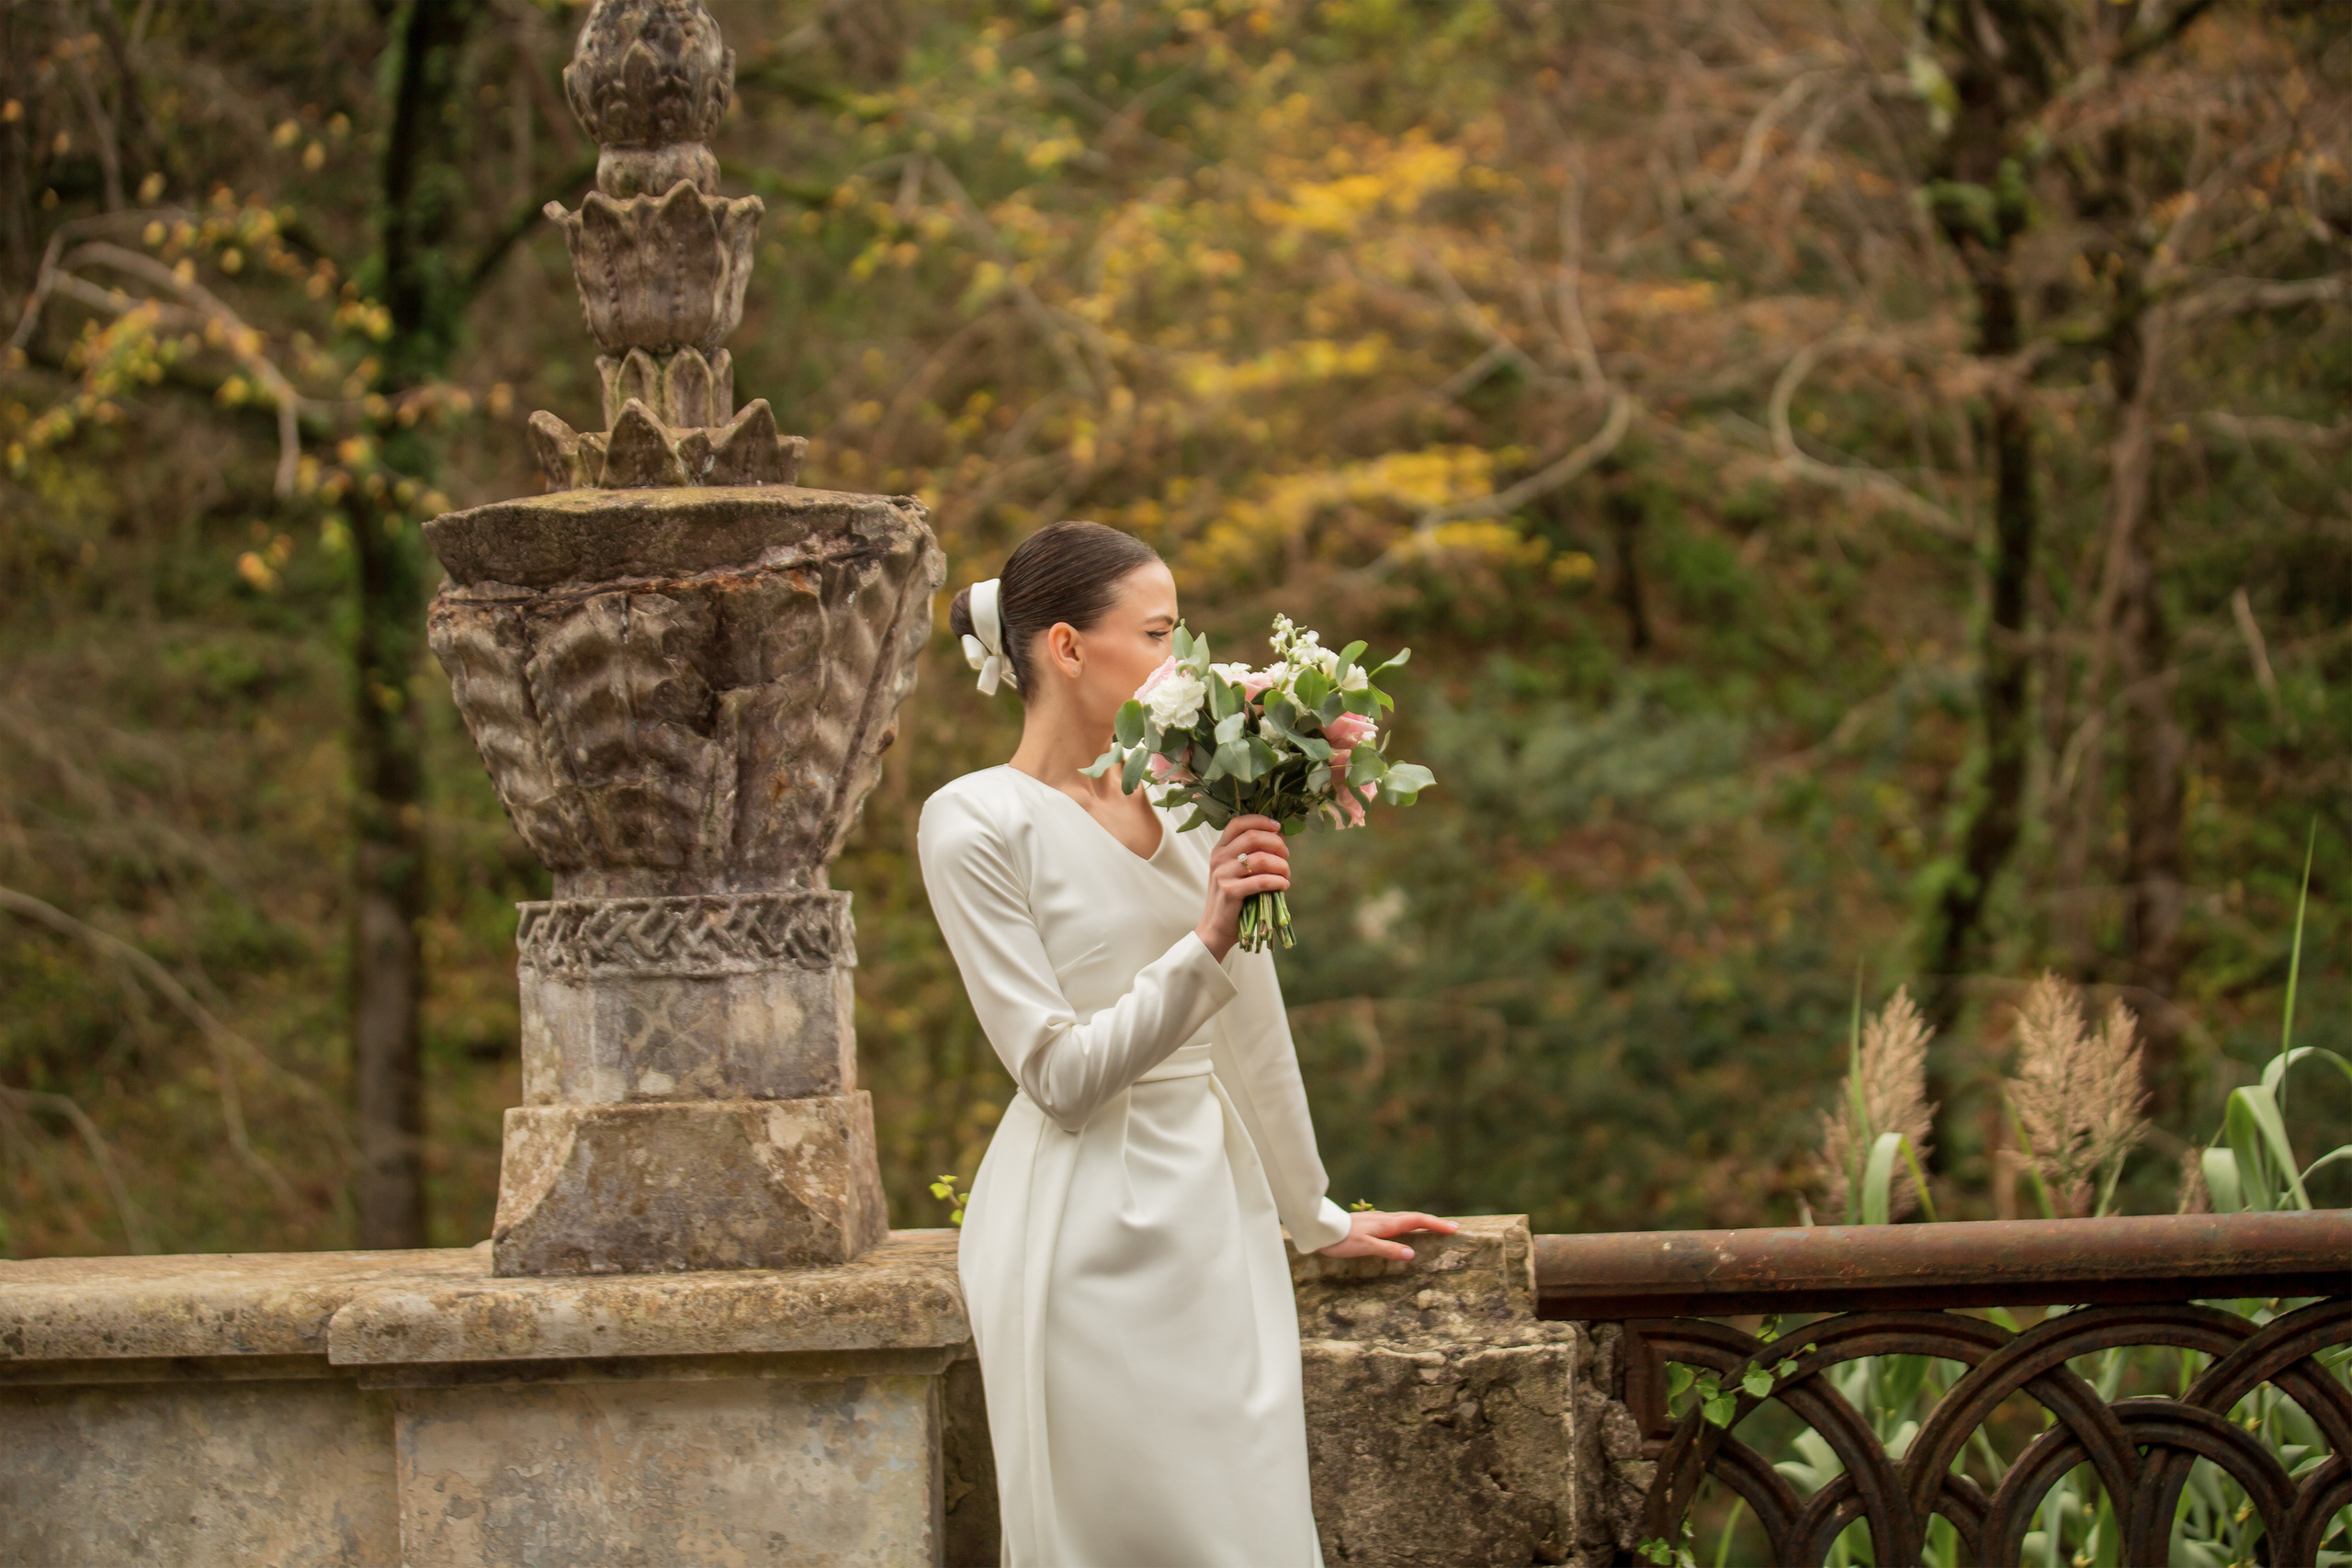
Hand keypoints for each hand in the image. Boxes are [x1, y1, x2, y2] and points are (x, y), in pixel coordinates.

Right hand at [1194, 813, 1290, 960]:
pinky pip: (1261, 881)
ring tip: (1286, 874)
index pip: (1238, 823)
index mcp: (1219, 849)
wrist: (1216, 928)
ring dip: (1281, 865)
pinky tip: (1284, 885)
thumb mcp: (1236, 871)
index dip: (1260, 820)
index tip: (1278, 827)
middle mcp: (1219, 858)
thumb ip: (1252, 853)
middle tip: (1286, 855)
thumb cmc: (1233, 898)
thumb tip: (1279, 837)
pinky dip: (1278, 881)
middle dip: (1277, 843)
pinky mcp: (1230, 892)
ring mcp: (1223, 875)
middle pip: (1253, 837)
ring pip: (1261, 859)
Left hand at [1315, 1210, 1458, 1260]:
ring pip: (1405, 1218)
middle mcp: (1384, 1219)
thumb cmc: (1341, 1239)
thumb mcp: (1365, 1247)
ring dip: (1422, 1222)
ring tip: (1434, 1227)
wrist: (1320, 1228)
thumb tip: (1411, 1254)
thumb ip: (1388, 1250)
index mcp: (1387, 1224)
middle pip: (1414, 1218)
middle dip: (1433, 1222)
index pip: (1417, 1221)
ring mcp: (1377, 1219)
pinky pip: (1396, 1222)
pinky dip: (1408, 1225)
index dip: (1436, 1224)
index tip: (1454, 1228)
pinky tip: (1405, 1230)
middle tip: (1451, 1228)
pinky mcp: (1370, 1223)